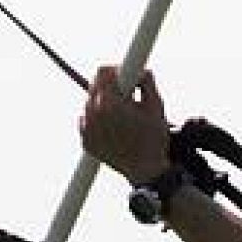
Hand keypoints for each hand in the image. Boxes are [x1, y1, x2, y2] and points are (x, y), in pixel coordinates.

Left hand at [79, 66, 170, 183]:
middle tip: (129, 98)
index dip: (118, 70)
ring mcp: (86, 127)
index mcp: (108, 102)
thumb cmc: (154, 140)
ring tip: (125, 119)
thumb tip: (141, 70)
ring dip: (106, 105)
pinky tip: (117, 132)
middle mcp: (91, 112)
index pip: (104, 71)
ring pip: (91, 103)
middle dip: (112, 87)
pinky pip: (89, 121)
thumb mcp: (156, 107)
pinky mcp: (85, 139)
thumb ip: (147, 83)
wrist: (147, 172)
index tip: (128, 75)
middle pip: (95, 86)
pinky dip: (100, 122)